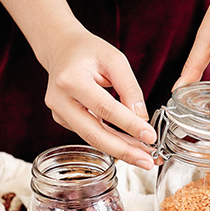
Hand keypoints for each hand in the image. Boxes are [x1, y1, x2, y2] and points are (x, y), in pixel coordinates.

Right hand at [43, 27, 156, 169]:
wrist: (61, 49)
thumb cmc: (88, 51)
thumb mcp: (115, 60)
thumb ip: (130, 88)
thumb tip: (142, 118)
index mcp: (71, 80)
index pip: (106, 108)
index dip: (129, 125)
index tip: (150, 136)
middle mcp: (60, 100)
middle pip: (94, 134)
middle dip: (124, 151)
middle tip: (148, 161)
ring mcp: (59, 113)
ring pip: (93, 139)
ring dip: (121, 150)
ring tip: (145, 157)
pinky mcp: (63, 120)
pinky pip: (91, 134)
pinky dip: (112, 141)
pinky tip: (131, 146)